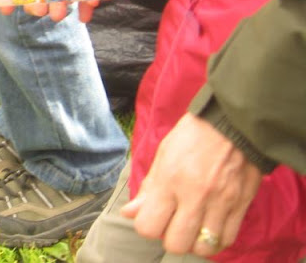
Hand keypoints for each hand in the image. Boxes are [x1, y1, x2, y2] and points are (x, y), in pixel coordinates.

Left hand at [121, 113, 262, 256]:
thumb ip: (147, 189)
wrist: (232, 122)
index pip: (148, 227)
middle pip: (176, 244)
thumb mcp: (163, 155)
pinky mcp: (241, 205)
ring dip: (194, 241)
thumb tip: (129, 214)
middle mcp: (195, 195)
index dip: (147, 226)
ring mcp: (220, 202)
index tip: (152, 216)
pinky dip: (215, 240)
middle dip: (170, 238)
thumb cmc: (192, 136)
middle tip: (173, 222)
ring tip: (192, 226)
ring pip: (202, 247)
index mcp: (170, 180)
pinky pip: (227, 239)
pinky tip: (209, 227)